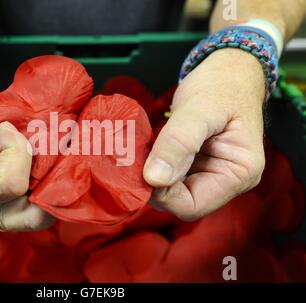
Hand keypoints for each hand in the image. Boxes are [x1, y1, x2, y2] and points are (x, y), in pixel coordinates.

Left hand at [143, 48, 265, 220]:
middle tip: (135, 158)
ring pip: (172, 191)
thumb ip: (178, 143)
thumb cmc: (222, 85)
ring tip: (141, 152)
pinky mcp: (196, 166)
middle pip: (180, 201)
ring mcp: (210, 174)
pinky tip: (147, 151)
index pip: (192, 206)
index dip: (162, 193)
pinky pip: (170, 176)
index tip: (142, 170)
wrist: (229, 70)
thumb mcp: (199, 109)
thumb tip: (154, 179)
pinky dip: (155, 166)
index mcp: (239, 174)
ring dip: (153, 175)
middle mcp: (227, 181)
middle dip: (156, 184)